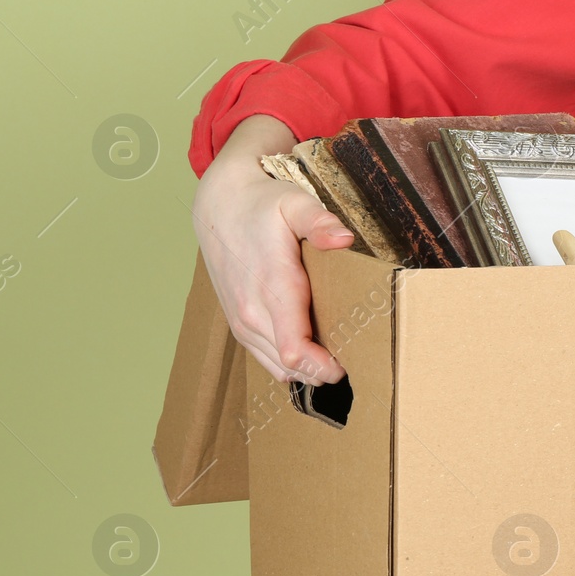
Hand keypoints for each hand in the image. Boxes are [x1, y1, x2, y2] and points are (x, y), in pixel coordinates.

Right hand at [190, 115, 355, 385]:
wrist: (218, 208)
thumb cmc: (261, 206)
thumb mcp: (294, 203)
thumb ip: (319, 222)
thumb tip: (344, 239)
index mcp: (272, 286)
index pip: (294, 349)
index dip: (323, 366)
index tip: (349, 364)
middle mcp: (252, 311)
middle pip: (291, 365)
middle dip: (323, 371)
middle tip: (356, 362)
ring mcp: (242, 321)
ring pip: (277, 368)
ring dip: (308, 372)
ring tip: (338, 362)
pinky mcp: (238, 325)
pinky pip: (265, 359)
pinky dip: (290, 366)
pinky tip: (313, 356)